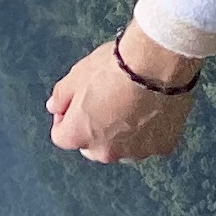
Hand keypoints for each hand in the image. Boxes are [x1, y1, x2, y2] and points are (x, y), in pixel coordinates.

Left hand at [46, 29, 198, 163]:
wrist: (157, 63)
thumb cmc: (115, 67)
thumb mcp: (77, 74)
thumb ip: (61, 96)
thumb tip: (54, 107)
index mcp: (79, 134)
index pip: (61, 136)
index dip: (65, 118)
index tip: (75, 104)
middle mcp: (105, 151)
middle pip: (92, 146)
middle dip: (94, 130)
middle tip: (106, 103)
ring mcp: (135, 152)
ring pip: (123, 147)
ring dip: (123, 133)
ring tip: (133, 104)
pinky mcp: (162, 146)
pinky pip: (151, 142)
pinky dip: (150, 130)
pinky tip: (153, 108)